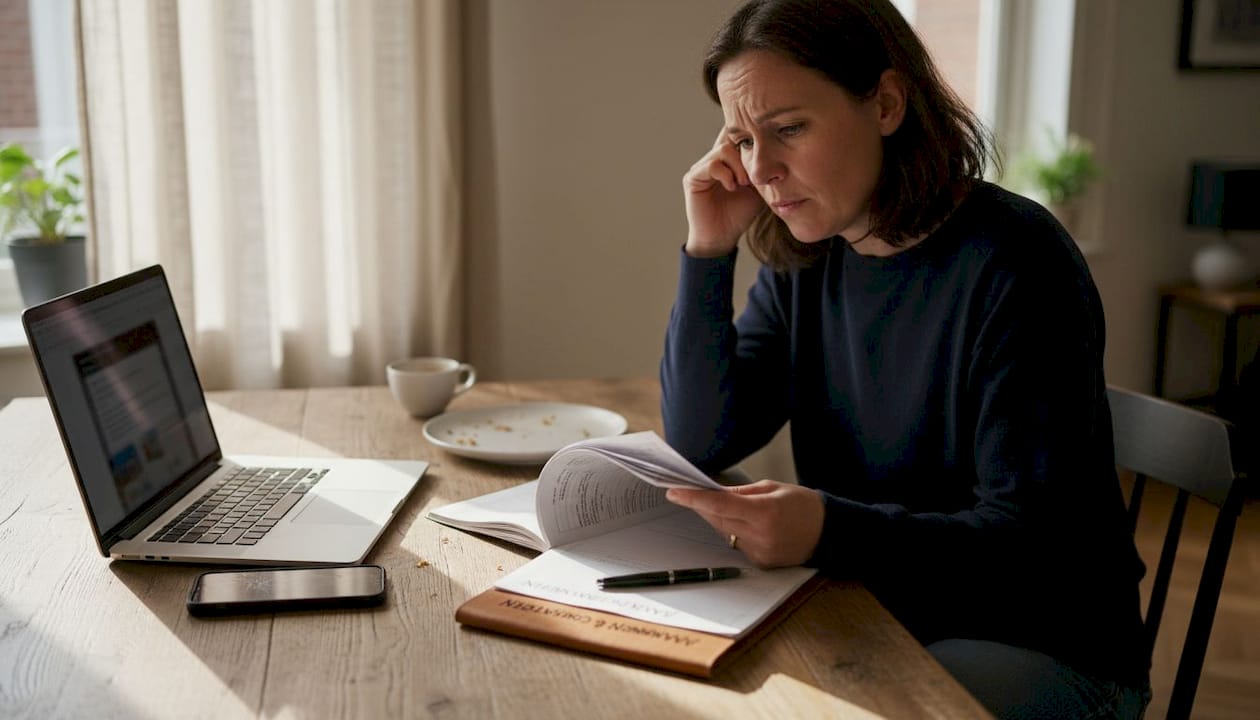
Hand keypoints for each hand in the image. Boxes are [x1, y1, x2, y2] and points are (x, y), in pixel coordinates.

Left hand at [666, 480, 823, 567]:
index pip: (720, 504)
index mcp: (764, 513)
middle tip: (686, 491)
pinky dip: (733, 530)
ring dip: (718, 517)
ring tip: (719, 504)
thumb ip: (741, 492)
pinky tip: (741, 522)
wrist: (829, 532)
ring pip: (725, 532)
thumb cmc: (803, 505)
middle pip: (717, 519)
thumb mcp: (773, 488)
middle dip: (701, 505)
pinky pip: (737, 543)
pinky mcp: (761, 562)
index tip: (674, 491)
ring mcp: (760, 552)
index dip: (694, 498)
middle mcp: (760, 536)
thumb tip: (714, 493)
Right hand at [682, 127, 764, 257]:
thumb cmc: (740, 214)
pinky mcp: (693, 178)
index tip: (765, 141)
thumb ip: (764, 169)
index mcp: (728, 160)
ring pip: (723, 149)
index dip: (751, 135)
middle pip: (732, 137)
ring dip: (738, 166)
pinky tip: (732, 187)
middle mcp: (713, 159)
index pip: (737, 135)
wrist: (722, 237)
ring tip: (744, 183)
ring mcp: (701, 167)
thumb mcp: (759, 188)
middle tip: (754, 176)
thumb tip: (780, 152)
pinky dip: (725, 174)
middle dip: (748, 153)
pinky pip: (711, 164)